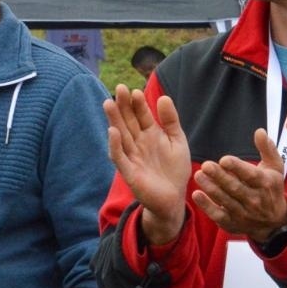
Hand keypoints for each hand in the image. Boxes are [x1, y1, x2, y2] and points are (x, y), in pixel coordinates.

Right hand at [104, 85, 190, 245]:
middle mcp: (138, 143)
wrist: (174, 199)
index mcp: (150, 134)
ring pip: (121, 135)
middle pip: (128, 121)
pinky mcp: (129, 172)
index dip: (138, 104)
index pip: (142, 115)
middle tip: (119, 88)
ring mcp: (132, 157)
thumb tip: (164, 97)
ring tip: (109, 103)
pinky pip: (120, 158)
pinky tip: (113, 132)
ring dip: (114, 120)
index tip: (135, 91)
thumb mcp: (177, 141)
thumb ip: (171, 121)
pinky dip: (115, 145)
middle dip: (123, 106)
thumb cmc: (175, 170)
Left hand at [191, 127, 286, 242]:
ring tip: (198, 175)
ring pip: (225, 200)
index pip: (250, 175)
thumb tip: (260, 131)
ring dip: (211, 188)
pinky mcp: (232, 223)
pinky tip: (196, 195)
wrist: (274, 221)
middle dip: (220, 177)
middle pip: (235, 188)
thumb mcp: (275, 167)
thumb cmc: (271, 187)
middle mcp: (255, 200)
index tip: (224, 159)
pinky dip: (207, 206)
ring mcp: (243, 213)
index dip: (237, 168)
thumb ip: (267, 148)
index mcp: (265, 183)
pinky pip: (218, 215)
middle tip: (205, 165)